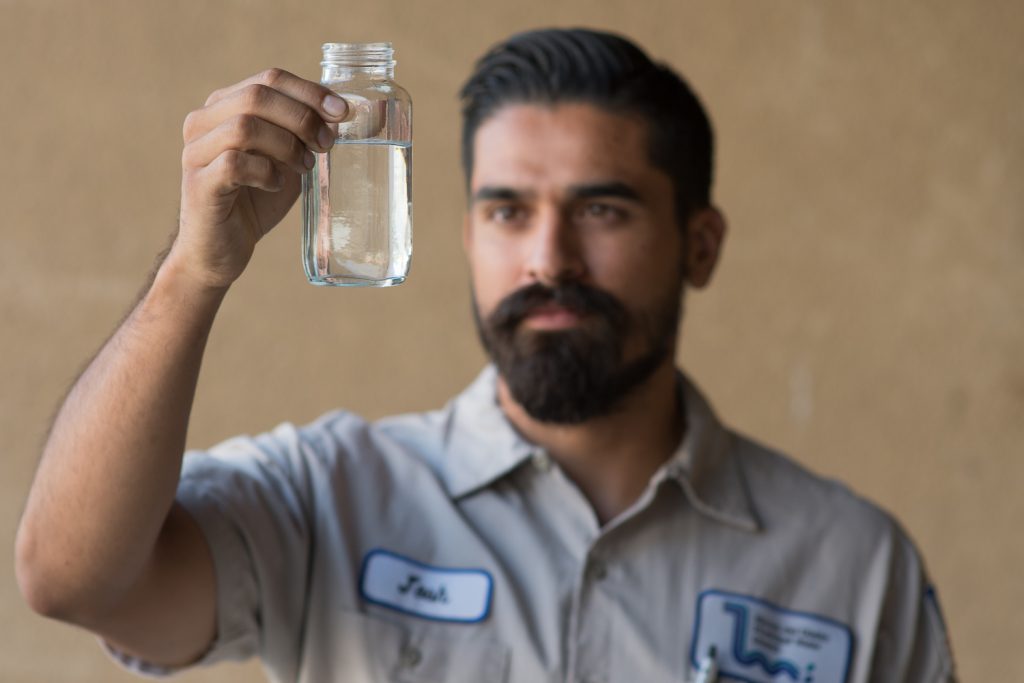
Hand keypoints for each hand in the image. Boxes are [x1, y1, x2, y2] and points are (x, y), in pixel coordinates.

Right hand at [172, 68, 348, 288]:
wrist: (220, 249)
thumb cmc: (256, 200)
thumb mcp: (287, 160)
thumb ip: (305, 135)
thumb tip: (340, 114)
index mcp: (225, 106)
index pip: (270, 79)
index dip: (310, 91)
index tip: (342, 111)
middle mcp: (203, 122)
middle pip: (258, 96)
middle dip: (302, 117)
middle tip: (326, 144)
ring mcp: (196, 152)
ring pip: (245, 126)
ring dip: (286, 145)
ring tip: (304, 167)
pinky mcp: (199, 184)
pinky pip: (234, 164)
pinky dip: (265, 172)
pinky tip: (276, 184)